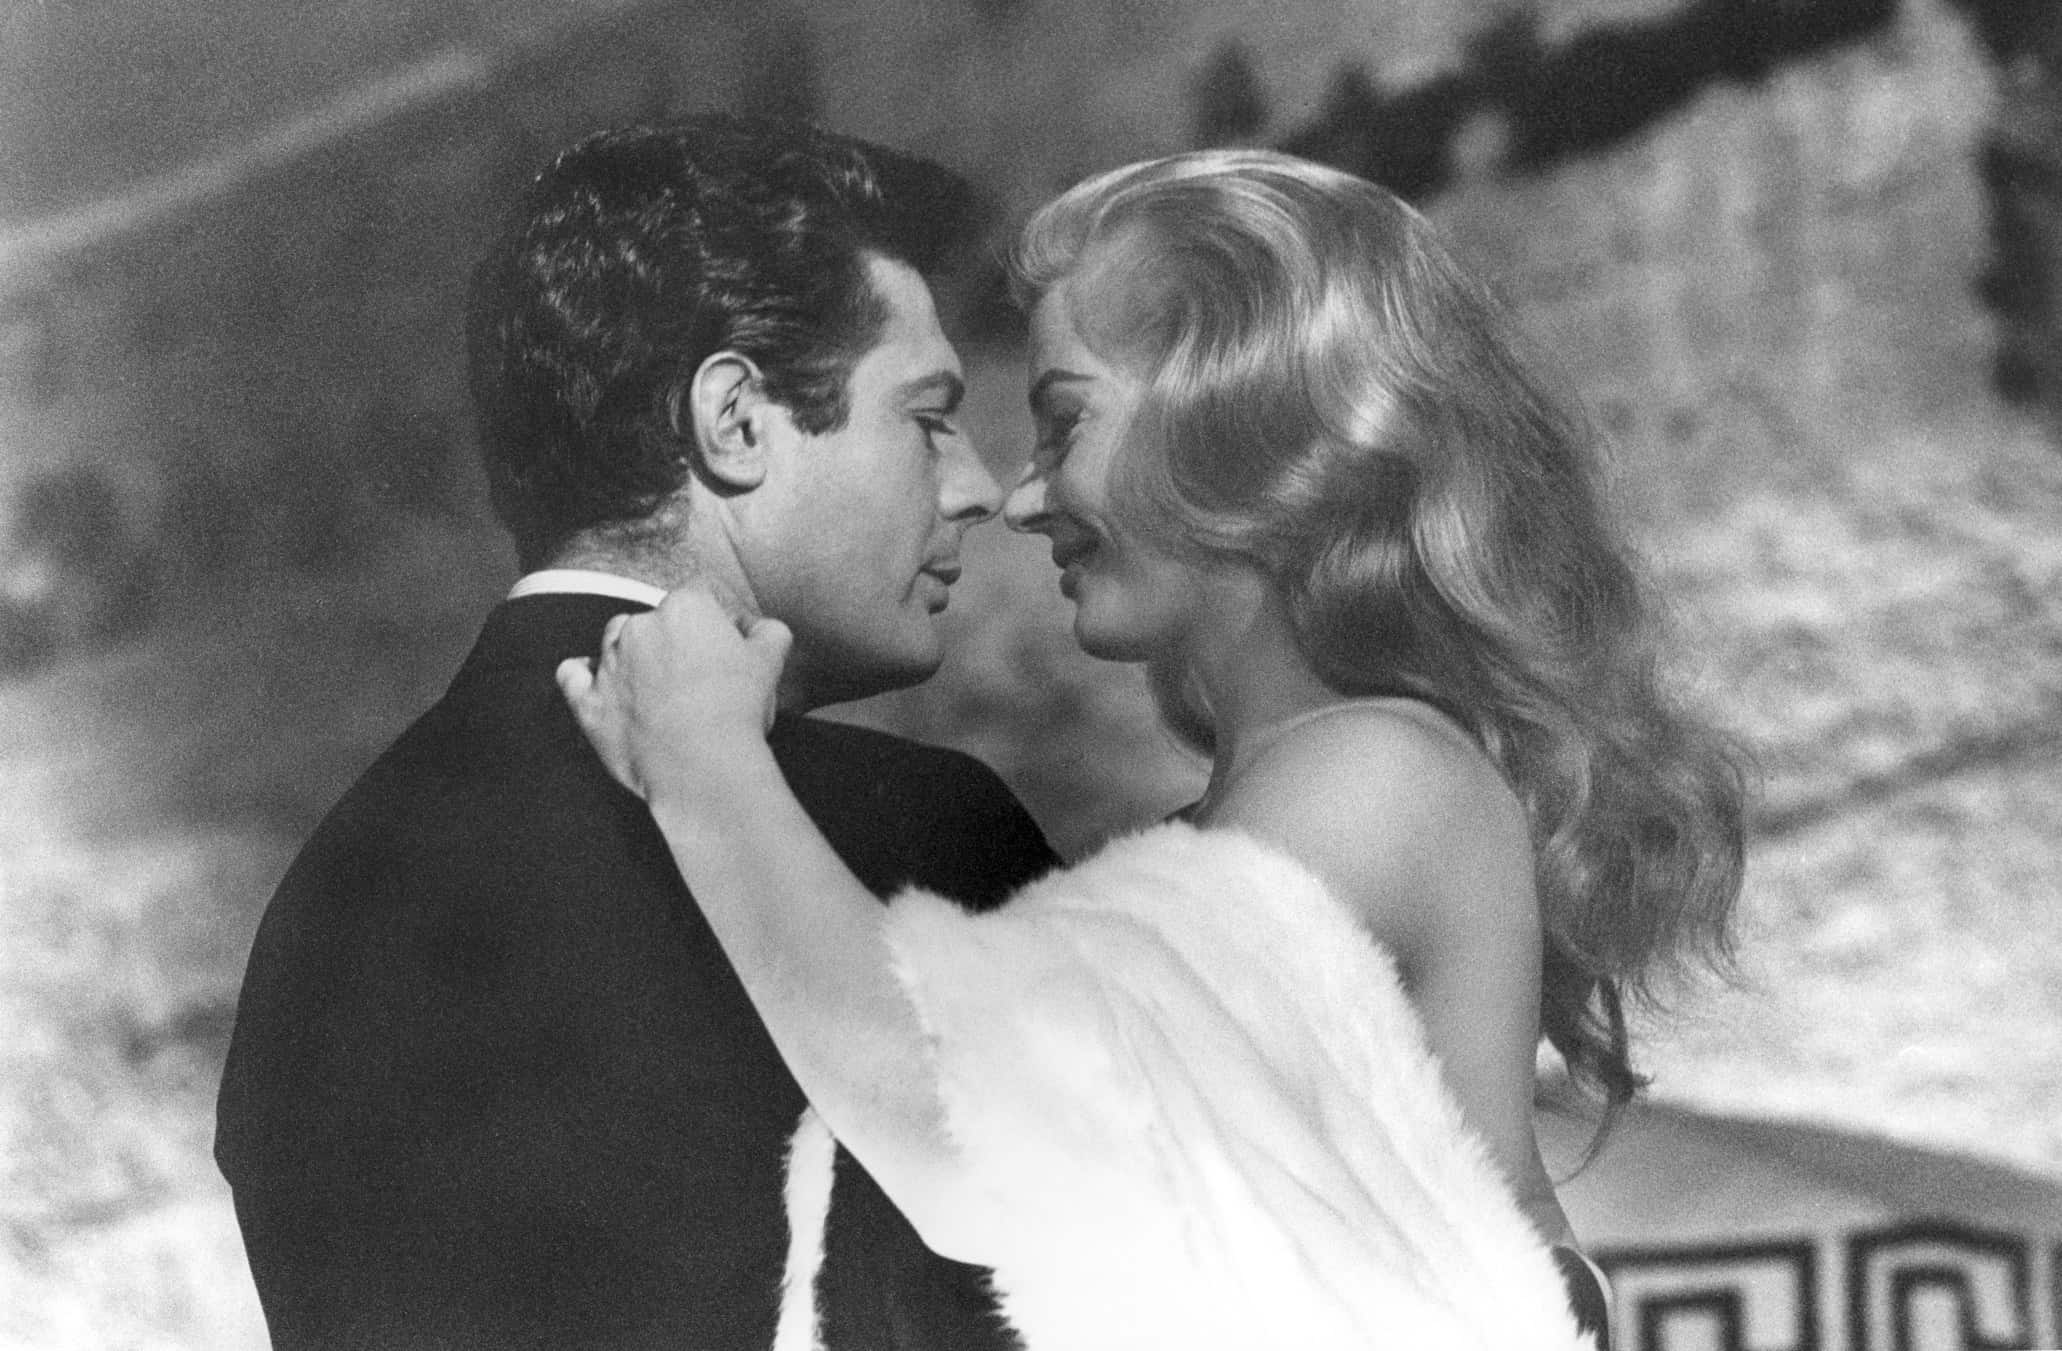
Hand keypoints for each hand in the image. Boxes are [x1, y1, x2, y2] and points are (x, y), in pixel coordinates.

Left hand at [556, 586, 791, 801]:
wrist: (701, 766)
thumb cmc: (736, 711)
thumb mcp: (771, 660)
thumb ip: (767, 631)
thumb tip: (759, 627)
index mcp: (685, 608)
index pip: (702, 596)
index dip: (719, 620)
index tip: (731, 647)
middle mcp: (640, 626)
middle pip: (657, 620)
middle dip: (676, 641)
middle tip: (700, 677)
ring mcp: (609, 662)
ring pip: (616, 642)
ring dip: (633, 657)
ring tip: (658, 688)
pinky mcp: (588, 700)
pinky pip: (573, 676)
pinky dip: (583, 675)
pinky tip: (595, 680)